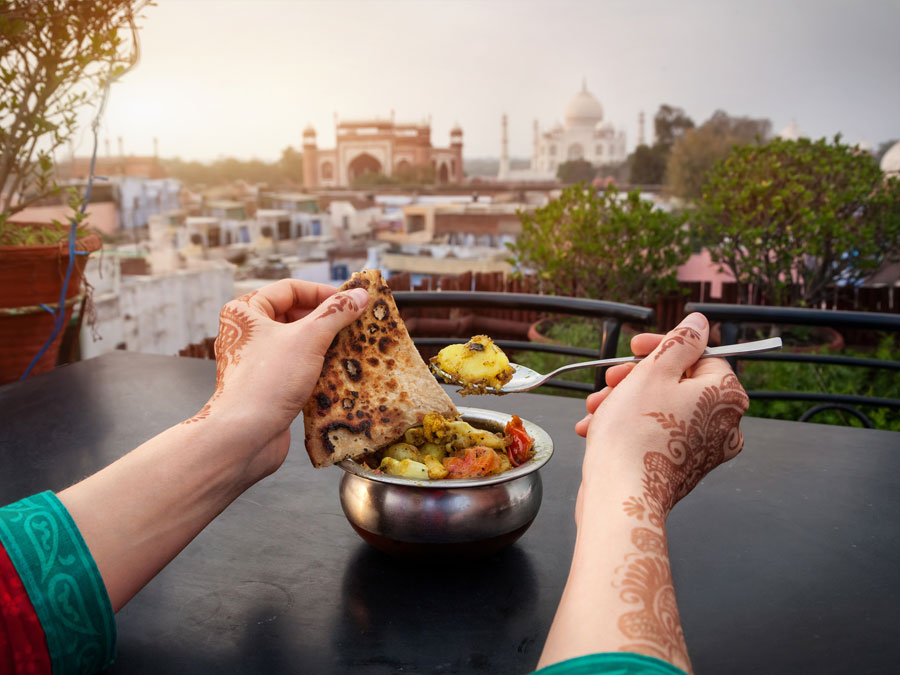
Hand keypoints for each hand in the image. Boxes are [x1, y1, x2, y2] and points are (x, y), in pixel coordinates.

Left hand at [183, 279, 369, 477]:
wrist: (244, 436)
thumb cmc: (266, 382)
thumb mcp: (308, 338)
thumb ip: (336, 313)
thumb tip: (359, 295)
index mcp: (246, 312)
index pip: (289, 289)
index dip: (322, 293)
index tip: (349, 302)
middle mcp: (248, 334)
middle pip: (294, 315)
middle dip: (325, 320)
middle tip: (354, 324)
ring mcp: (257, 361)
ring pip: (297, 343)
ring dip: (324, 344)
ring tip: (350, 346)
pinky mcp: (268, 386)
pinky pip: (297, 367)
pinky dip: (317, 367)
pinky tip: (338, 371)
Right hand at [577, 313, 748, 518]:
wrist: (620, 495)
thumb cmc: (635, 434)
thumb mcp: (654, 372)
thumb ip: (680, 342)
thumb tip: (699, 324)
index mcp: (726, 396)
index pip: (700, 355)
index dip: (662, 347)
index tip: (635, 347)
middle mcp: (724, 425)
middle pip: (678, 382)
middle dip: (636, 378)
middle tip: (610, 380)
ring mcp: (704, 450)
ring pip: (662, 408)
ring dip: (624, 401)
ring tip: (596, 407)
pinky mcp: (681, 468)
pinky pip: (656, 434)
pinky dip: (628, 427)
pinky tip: (597, 427)